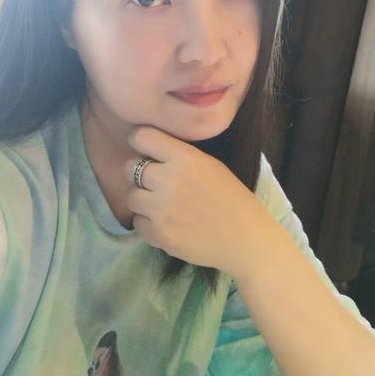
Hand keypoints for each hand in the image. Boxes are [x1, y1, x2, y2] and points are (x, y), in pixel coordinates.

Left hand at [125, 126, 271, 276]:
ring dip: (142, 199)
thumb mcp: (209, 164)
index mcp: (185, 157)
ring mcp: (162, 209)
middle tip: (155, 182)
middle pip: (130, 167)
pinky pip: (137, 222)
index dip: (139, 142)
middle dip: (139, 174)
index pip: (142, 137)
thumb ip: (179, 154)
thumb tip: (149, 148)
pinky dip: (148, 223)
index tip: (144, 149)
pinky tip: (166, 222)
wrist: (245, 238)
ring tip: (160, 204)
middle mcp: (170, 180)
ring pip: (130, 196)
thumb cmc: (230, 196)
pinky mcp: (159, 235)